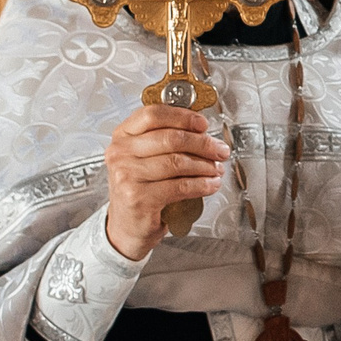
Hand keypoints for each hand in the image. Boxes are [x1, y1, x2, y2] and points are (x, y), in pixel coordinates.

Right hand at [102, 104, 226, 261]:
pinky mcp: (139, 198)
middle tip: (220, 150)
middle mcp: (120, 153)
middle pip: (171, 138)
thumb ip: (166, 141)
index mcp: (123, 136)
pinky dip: (202, 184)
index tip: (203, 125)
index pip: (153, 115)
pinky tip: (210, 184)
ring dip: (205, 165)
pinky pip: (180, 186)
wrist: (126, 226)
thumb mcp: (145, 158)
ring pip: (178, 162)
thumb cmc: (140, 189)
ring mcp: (127, 176)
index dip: (183, 117)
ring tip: (216, 169)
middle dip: (203, 143)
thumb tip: (203, 132)